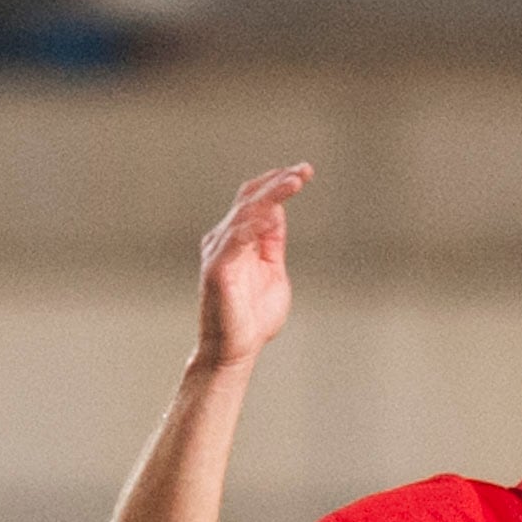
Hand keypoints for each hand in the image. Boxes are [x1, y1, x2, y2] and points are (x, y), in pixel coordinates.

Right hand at [195, 164, 313, 369]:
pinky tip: (274, 213)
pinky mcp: (217, 268)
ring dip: (270, 195)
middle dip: (277, 181)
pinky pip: (236, 238)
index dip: (276, 182)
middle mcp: (224, 239)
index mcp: (237, 239)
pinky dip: (254, 224)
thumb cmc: (253, 317)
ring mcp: (218, 251)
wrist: (236, 351)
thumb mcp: (273, 270)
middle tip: (303, 171)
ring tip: (294, 183)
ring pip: (244, 213)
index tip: (304, 171)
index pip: (254, 200)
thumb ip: (273, 243)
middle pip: (249, 199)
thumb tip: (278, 213)